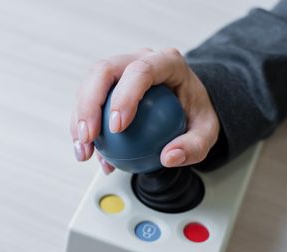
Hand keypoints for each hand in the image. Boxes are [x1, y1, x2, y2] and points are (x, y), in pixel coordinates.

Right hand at [70, 48, 219, 173]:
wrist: (185, 105)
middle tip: (89, 137)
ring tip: (84, 151)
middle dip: (89, 104)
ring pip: (88, 85)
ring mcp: (120, 70)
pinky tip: (87, 152)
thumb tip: (170, 157)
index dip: (124, 97)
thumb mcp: (206, 131)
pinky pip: (87, 102)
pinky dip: (82, 127)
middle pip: (104, 71)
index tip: (117, 128)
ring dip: (79, 118)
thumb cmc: (195, 112)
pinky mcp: (106, 86)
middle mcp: (139, 59)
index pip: (141, 71)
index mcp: (166, 62)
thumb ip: (194, 145)